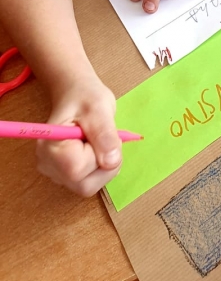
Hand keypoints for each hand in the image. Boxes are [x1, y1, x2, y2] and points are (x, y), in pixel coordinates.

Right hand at [36, 74, 120, 196]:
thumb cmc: (86, 97)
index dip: (99, 156)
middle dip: (104, 166)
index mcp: (51, 147)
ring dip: (102, 166)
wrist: (77, 94)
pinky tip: (95, 148)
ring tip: (99, 141)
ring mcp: (55, 172)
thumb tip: (112, 161)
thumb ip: (105, 134)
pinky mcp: (64, 174)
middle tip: (106, 139)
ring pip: (87, 186)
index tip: (102, 134)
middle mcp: (47, 164)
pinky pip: (87, 182)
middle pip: (84, 186)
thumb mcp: (100, 108)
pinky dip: (98, 168)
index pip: (78, 170)